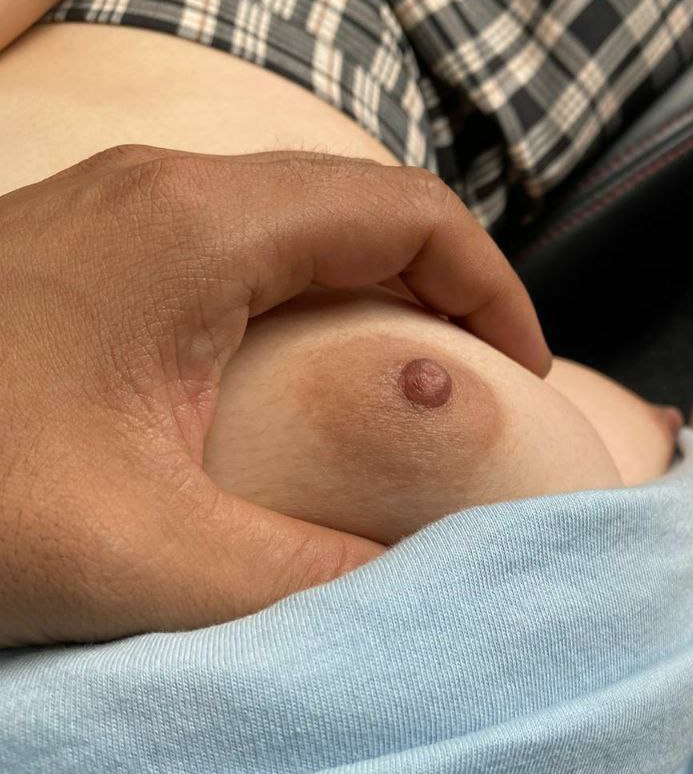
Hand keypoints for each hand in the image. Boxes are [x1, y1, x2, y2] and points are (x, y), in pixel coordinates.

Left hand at [0, 146, 548, 645]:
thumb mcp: (143, 556)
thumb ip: (306, 576)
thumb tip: (426, 583)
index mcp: (200, 228)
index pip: (407, 212)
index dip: (493, 287)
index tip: (524, 377)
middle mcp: (166, 189)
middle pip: (359, 203)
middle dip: (442, 287)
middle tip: (476, 389)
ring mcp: (118, 208)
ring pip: (295, 220)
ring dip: (368, 292)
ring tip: (400, 390)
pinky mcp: (87, 246)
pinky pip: (232, 247)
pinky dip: (297, 302)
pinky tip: (288, 383)